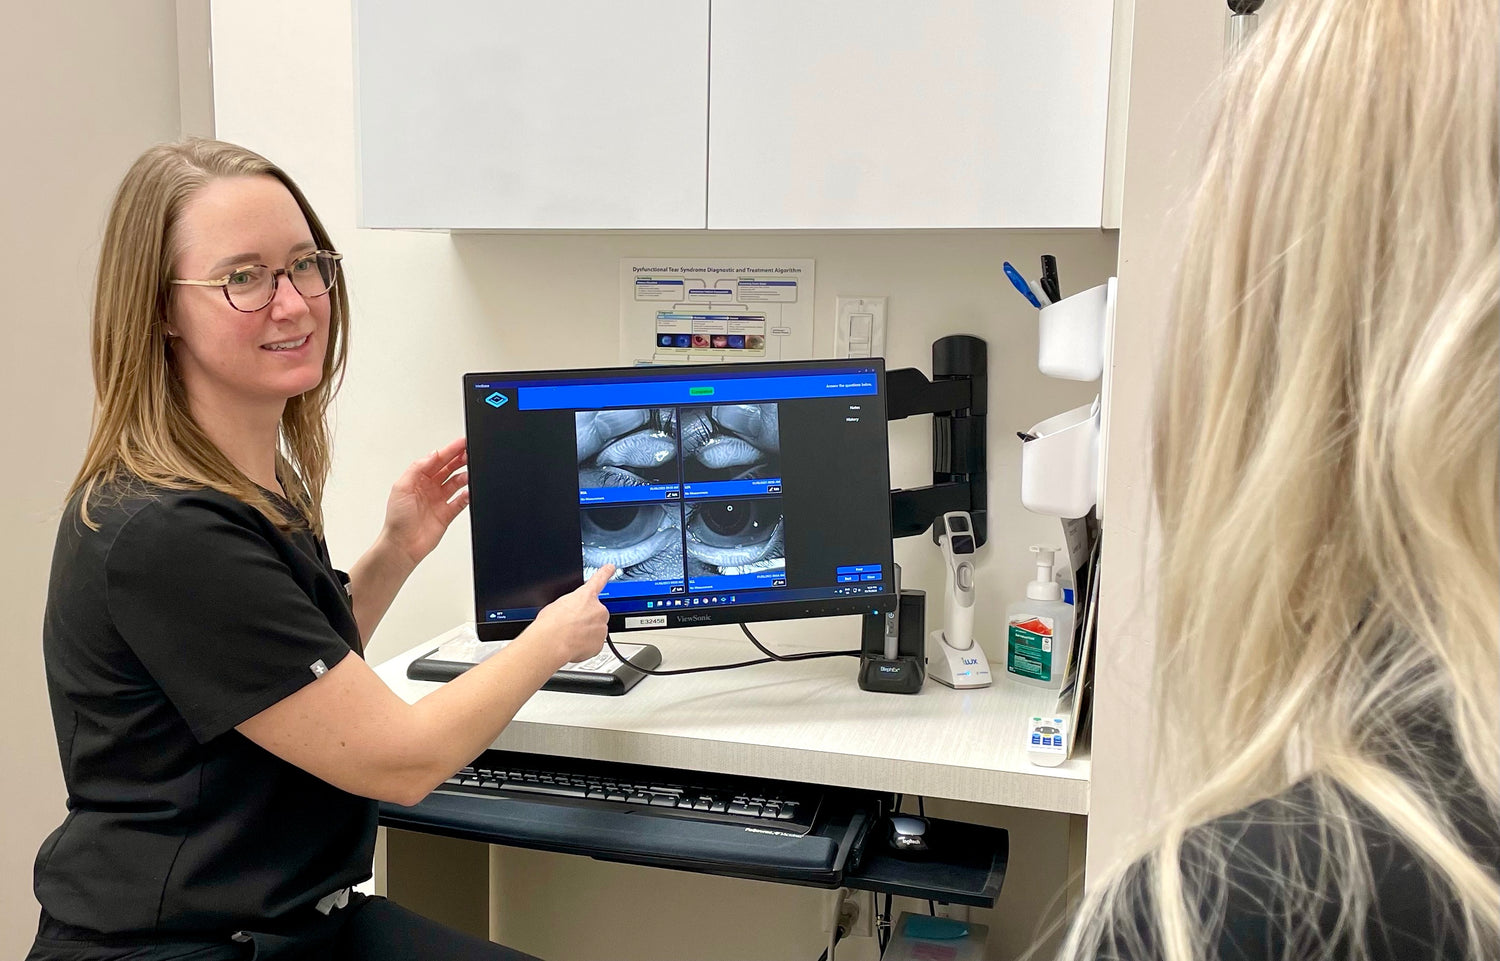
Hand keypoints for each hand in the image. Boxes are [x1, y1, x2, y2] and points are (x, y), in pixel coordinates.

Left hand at [382, 437, 469, 567]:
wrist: (402, 545)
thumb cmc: (397, 519)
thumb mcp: (401, 487)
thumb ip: (417, 468)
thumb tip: (433, 454)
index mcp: (417, 479)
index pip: (436, 460)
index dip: (449, 451)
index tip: (461, 443)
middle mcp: (429, 488)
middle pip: (448, 468)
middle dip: (460, 459)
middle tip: (470, 452)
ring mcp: (439, 500)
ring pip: (456, 482)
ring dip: (464, 475)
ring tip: (472, 470)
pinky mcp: (447, 513)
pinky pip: (461, 501)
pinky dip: (467, 495)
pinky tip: (470, 490)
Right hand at [530, 565, 613, 665]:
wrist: (552, 642)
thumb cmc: (551, 624)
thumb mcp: (557, 605)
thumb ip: (570, 605)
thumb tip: (569, 613)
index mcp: (586, 596)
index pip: (599, 579)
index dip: (605, 572)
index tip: (611, 567)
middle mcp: (598, 609)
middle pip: (596, 613)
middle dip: (587, 620)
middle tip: (572, 626)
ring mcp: (601, 627)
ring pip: (596, 630)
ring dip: (586, 633)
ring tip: (570, 637)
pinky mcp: (600, 643)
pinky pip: (594, 644)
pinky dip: (586, 646)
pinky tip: (573, 646)